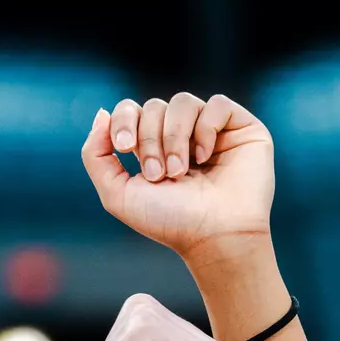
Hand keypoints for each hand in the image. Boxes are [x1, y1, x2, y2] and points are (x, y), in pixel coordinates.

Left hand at [82, 94, 273, 261]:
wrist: (215, 238)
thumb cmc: (171, 222)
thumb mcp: (117, 194)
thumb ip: (96, 155)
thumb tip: (102, 112)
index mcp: (156, 147)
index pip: (132, 110)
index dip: (124, 121)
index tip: (125, 148)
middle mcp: (185, 136)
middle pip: (154, 106)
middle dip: (150, 139)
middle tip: (159, 174)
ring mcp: (215, 131)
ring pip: (183, 102)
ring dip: (175, 136)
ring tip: (181, 170)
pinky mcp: (243, 129)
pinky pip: (219, 104)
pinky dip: (206, 128)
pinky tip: (206, 158)